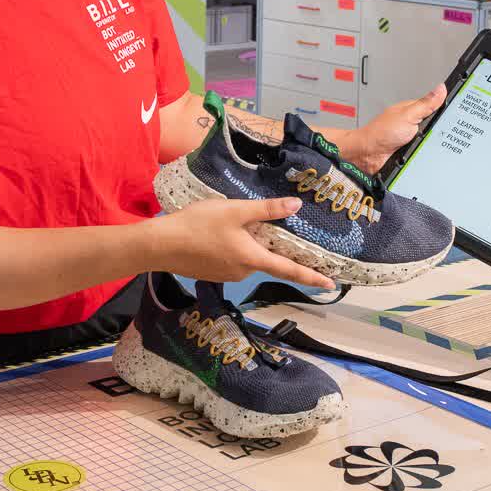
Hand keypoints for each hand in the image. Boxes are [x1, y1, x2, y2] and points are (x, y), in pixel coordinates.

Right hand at [149, 197, 336, 289]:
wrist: (160, 245)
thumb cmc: (198, 225)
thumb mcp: (235, 211)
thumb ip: (266, 210)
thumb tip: (296, 205)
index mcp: (253, 258)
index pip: (290, 270)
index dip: (312, 277)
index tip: (331, 284)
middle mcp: (243, 272)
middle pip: (267, 261)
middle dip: (274, 250)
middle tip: (280, 234)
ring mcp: (226, 275)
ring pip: (248, 259)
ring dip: (251, 247)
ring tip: (237, 225)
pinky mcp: (212, 273)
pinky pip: (232, 261)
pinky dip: (235, 249)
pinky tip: (220, 234)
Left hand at [343, 84, 447, 173]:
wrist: (368, 155)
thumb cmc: (380, 133)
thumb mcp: (407, 115)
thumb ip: (425, 104)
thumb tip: (441, 88)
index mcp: (415, 111)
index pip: (438, 108)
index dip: (449, 111)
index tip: (459, 115)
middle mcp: (415, 125)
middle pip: (438, 128)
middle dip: (441, 133)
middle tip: (435, 135)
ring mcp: (414, 140)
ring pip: (434, 143)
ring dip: (433, 147)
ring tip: (425, 147)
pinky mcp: (413, 153)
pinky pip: (426, 155)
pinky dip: (426, 157)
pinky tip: (423, 156)